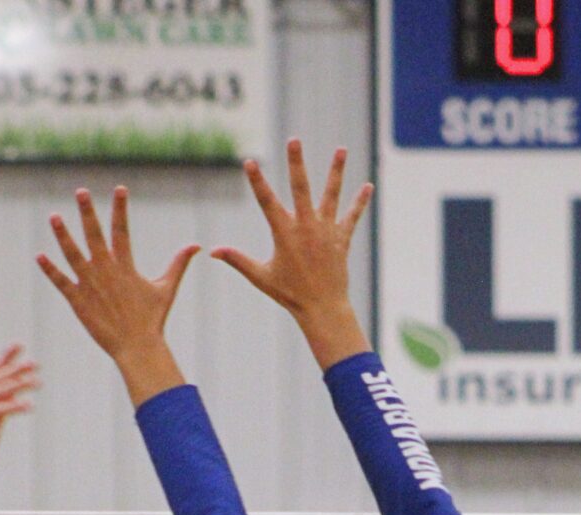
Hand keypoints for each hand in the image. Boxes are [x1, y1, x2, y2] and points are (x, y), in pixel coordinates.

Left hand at [38, 187, 198, 404]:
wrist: (136, 347)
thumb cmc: (152, 319)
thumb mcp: (167, 288)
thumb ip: (178, 264)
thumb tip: (197, 246)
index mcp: (125, 266)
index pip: (122, 230)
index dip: (120, 208)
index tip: (119, 189)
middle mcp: (106, 271)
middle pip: (93, 235)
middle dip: (87, 212)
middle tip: (81, 191)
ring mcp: (90, 285)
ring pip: (73, 254)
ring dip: (62, 235)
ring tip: (54, 217)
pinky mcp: (78, 301)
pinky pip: (61, 282)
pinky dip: (50, 270)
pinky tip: (39, 256)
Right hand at [211, 139, 373, 368]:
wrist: (322, 308)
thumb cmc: (289, 294)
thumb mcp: (261, 276)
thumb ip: (238, 260)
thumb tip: (212, 252)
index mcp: (285, 234)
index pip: (267, 201)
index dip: (257, 181)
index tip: (250, 161)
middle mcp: (306, 227)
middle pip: (301, 188)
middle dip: (296, 163)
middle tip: (294, 140)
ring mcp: (326, 231)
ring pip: (331, 195)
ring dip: (336, 171)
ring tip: (341, 149)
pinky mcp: (341, 239)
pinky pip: (352, 216)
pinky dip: (360, 202)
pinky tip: (368, 186)